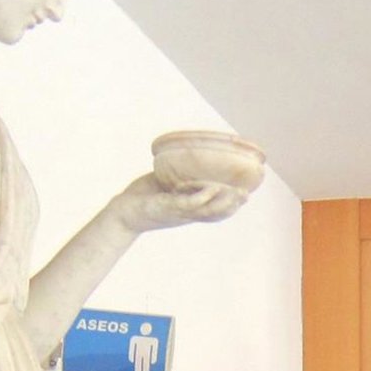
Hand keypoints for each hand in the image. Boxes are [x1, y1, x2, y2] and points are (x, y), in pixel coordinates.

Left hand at [109, 172, 249, 233]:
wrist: (122, 213)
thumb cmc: (141, 198)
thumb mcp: (163, 185)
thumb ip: (176, 176)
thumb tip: (183, 156)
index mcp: (187, 210)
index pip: (213, 210)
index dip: (229, 206)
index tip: (244, 196)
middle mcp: (185, 214)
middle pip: (215, 213)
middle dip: (232, 206)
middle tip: (248, 195)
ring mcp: (178, 212)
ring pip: (206, 210)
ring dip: (223, 203)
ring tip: (238, 195)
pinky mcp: (167, 207)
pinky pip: (187, 203)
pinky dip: (201, 196)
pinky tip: (213, 189)